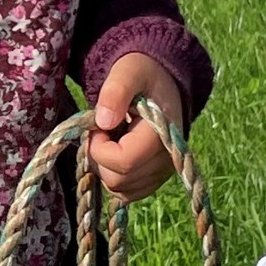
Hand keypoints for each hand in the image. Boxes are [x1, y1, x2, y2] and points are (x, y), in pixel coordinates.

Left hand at [88, 52, 183, 198]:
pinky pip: (126, 193)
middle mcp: (168, 161)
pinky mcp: (155, 180)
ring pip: (119, 190)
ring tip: (111, 139)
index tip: (97, 126)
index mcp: (163, 136)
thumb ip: (116, 91)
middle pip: (118, 180)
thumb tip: (103, 121)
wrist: (162, 86)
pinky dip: (112, 176)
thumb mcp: (128, 72)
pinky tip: (115, 151)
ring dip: (104, 167)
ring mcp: (163, 174)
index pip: (123, 162)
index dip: (99, 148)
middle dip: (99, 157)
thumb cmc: (144, 76)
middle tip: (102, 131)